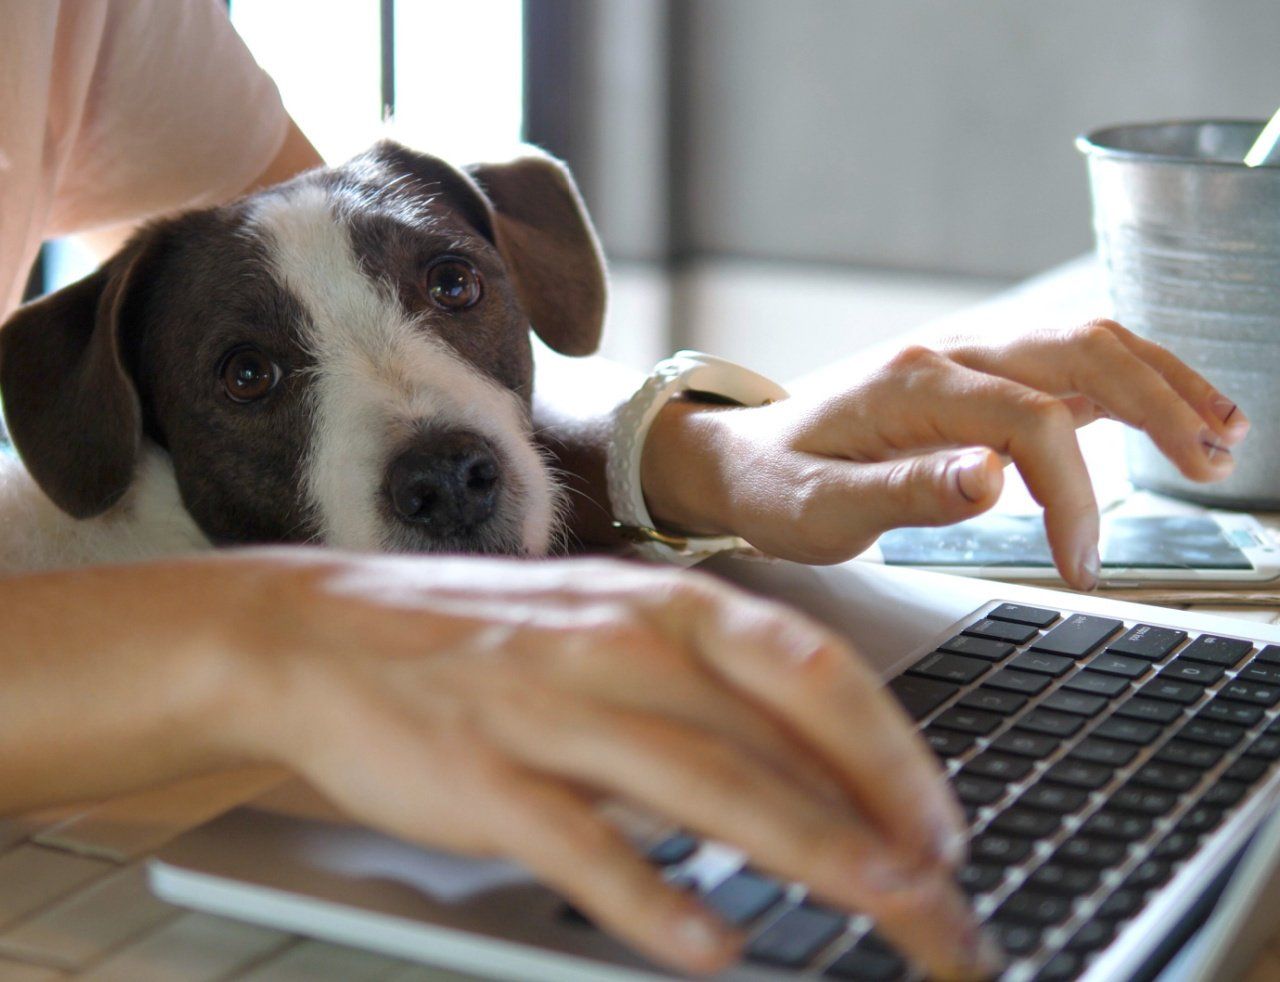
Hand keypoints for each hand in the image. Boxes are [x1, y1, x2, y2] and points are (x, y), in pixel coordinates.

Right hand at [216, 551, 998, 977]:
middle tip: (944, 904)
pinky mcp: (482, 773)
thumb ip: (707, 693)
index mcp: (663, 605)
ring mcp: (550, 706)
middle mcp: (622, 645)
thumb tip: (816, 771)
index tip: (942, 828)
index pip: (813, 672)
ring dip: (808, 853)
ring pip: (706, 783)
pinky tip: (711, 945)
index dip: (894, 753)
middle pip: (781, 738)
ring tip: (881, 911)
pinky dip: (653, 897)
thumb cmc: (485, 636)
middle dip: (881, 824)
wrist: (322, 631)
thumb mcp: (609, 632)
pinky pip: (583, 841)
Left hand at [644, 319, 1247, 588]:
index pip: (1030, 420)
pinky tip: (1171, 417)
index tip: (1080, 563)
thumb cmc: (774, 486)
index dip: (1072, 493)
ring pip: (1085, 344)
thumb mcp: (818, 510)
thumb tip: (992, 480)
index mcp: (913, 386)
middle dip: (1157, 404)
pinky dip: (1128, 385)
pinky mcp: (976, 381)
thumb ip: (903, 493)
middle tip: (1212, 464)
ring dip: (1159, 381)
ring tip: (1222, 434)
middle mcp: (949, 356)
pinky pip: (1066, 365)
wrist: (741, 456)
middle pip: (1079, 351)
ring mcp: (966, 360)